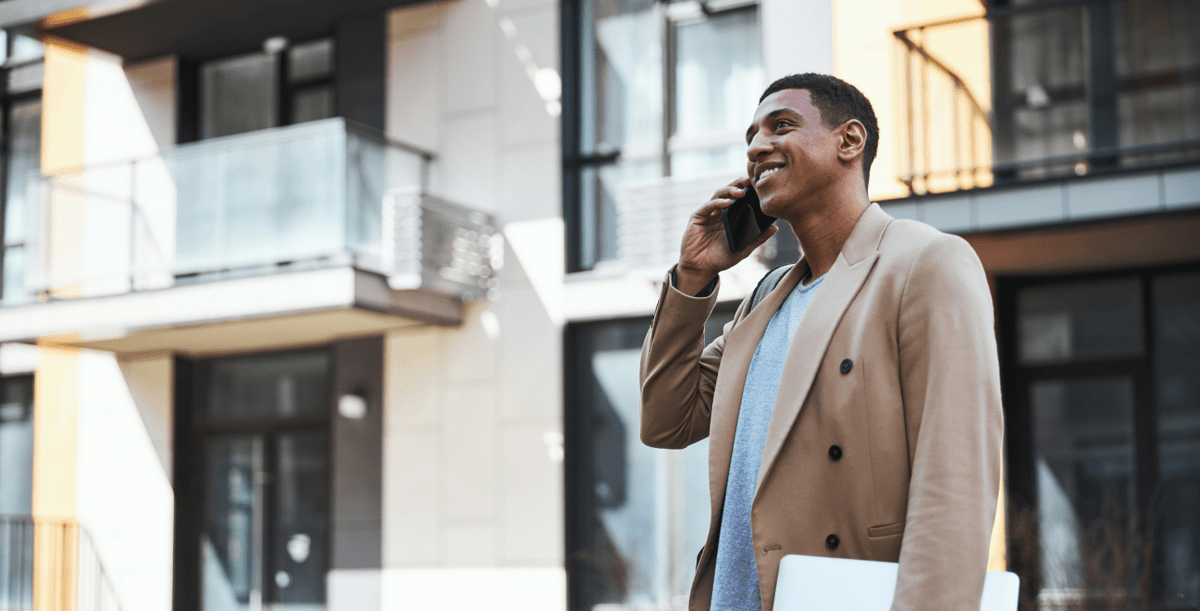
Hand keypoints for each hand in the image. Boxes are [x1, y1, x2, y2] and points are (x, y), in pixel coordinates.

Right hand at [676, 177, 778, 294]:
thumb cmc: (721, 259)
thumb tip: (775, 228)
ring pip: (719, 195)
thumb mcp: (743, 249)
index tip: (759, 185)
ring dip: (730, 191)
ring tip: (741, 192)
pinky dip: (718, 202)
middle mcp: (719, 212)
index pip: (740, 199)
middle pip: (729, 192)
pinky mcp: (697, 217)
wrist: (701, 269)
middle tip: (750, 181)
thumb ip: (758, 238)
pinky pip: (708, 206)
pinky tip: (728, 203)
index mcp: (730, 217)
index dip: (748, 190)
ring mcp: (708, 213)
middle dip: (739, 184)